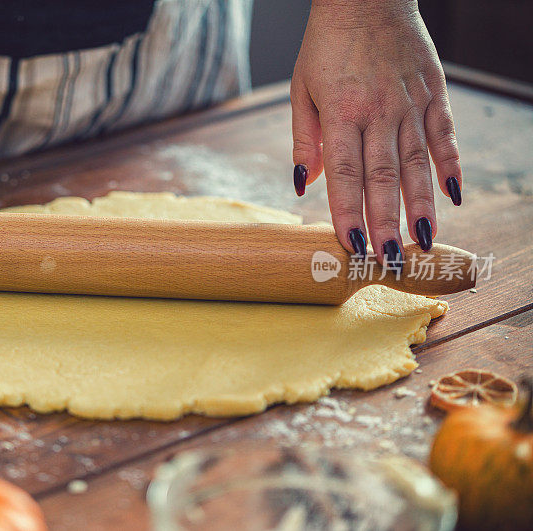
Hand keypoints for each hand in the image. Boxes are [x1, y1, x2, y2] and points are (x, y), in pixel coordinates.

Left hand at [290, 0, 461, 267]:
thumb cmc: (326, 46)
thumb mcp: (301, 90)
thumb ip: (304, 141)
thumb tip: (302, 187)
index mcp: (342, 113)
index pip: (343, 174)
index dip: (347, 212)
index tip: (349, 246)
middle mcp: (379, 112)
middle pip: (382, 177)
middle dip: (385, 222)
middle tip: (388, 260)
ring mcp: (410, 103)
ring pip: (416, 163)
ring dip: (419, 206)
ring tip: (421, 242)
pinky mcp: (433, 94)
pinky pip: (445, 136)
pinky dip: (450, 166)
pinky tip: (452, 197)